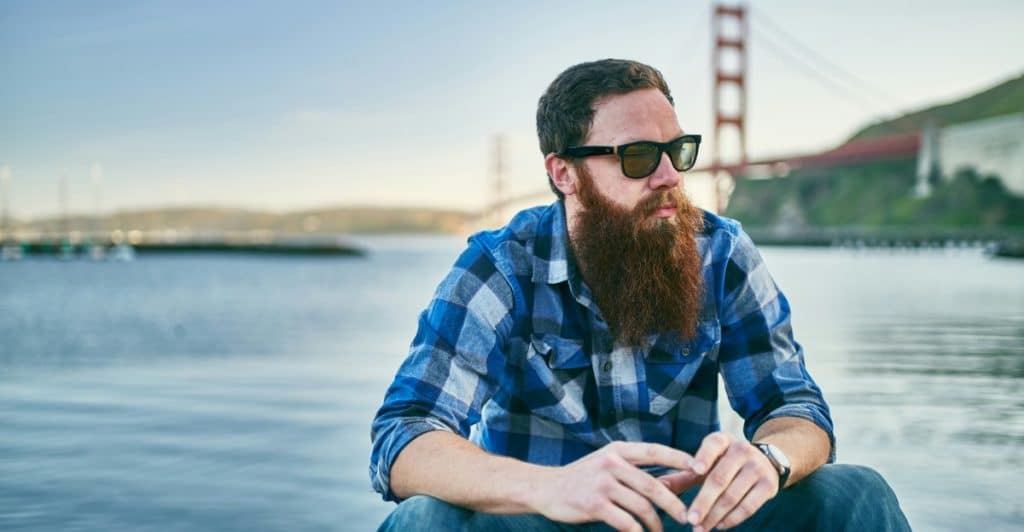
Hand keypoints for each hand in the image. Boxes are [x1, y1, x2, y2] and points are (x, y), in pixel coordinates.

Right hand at [530, 441, 695, 531]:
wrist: (545, 488)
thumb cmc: (584, 478)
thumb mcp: (610, 466)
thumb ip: (641, 471)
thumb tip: (682, 477)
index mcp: (618, 450)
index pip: (654, 451)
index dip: (679, 459)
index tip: (700, 470)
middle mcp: (611, 463)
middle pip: (653, 485)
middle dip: (674, 504)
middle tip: (688, 518)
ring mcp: (602, 483)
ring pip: (641, 506)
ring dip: (656, 524)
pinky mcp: (594, 504)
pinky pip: (626, 522)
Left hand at [685, 432, 778, 530]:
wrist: (765, 461)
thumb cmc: (723, 463)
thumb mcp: (706, 462)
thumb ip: (683, 474)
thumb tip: (657, 485)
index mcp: (722, 440)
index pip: (712, 445)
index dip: (704, 457)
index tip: (694, 470)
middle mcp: (742, 449)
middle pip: (719, 479)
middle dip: (703, 502)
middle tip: (690, 519)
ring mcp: (758, 467)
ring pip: (732, 497)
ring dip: (714, 516)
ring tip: (700, 528)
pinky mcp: (769, 485)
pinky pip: (748, 507)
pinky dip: (732, 519)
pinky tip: (719, 525)